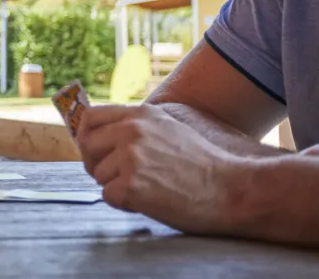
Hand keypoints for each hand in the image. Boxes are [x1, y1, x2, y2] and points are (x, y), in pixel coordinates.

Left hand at [77, 103, 239, 234]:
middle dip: (96, 163)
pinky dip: (124, 203)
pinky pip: (108, 196)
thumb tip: (98, 132)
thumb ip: (135, 126)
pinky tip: (149, 200)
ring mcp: (130, 158)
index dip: (86, 135)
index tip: (93, 149)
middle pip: (87, 146)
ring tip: (148, 187)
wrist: (231, 190)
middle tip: (117, 176)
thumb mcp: (168, 128)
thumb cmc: (202, 164)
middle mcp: (131, 131)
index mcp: (140, 114)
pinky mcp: (131, 186)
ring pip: (98, 175)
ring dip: (116, 186)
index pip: (90, 117)